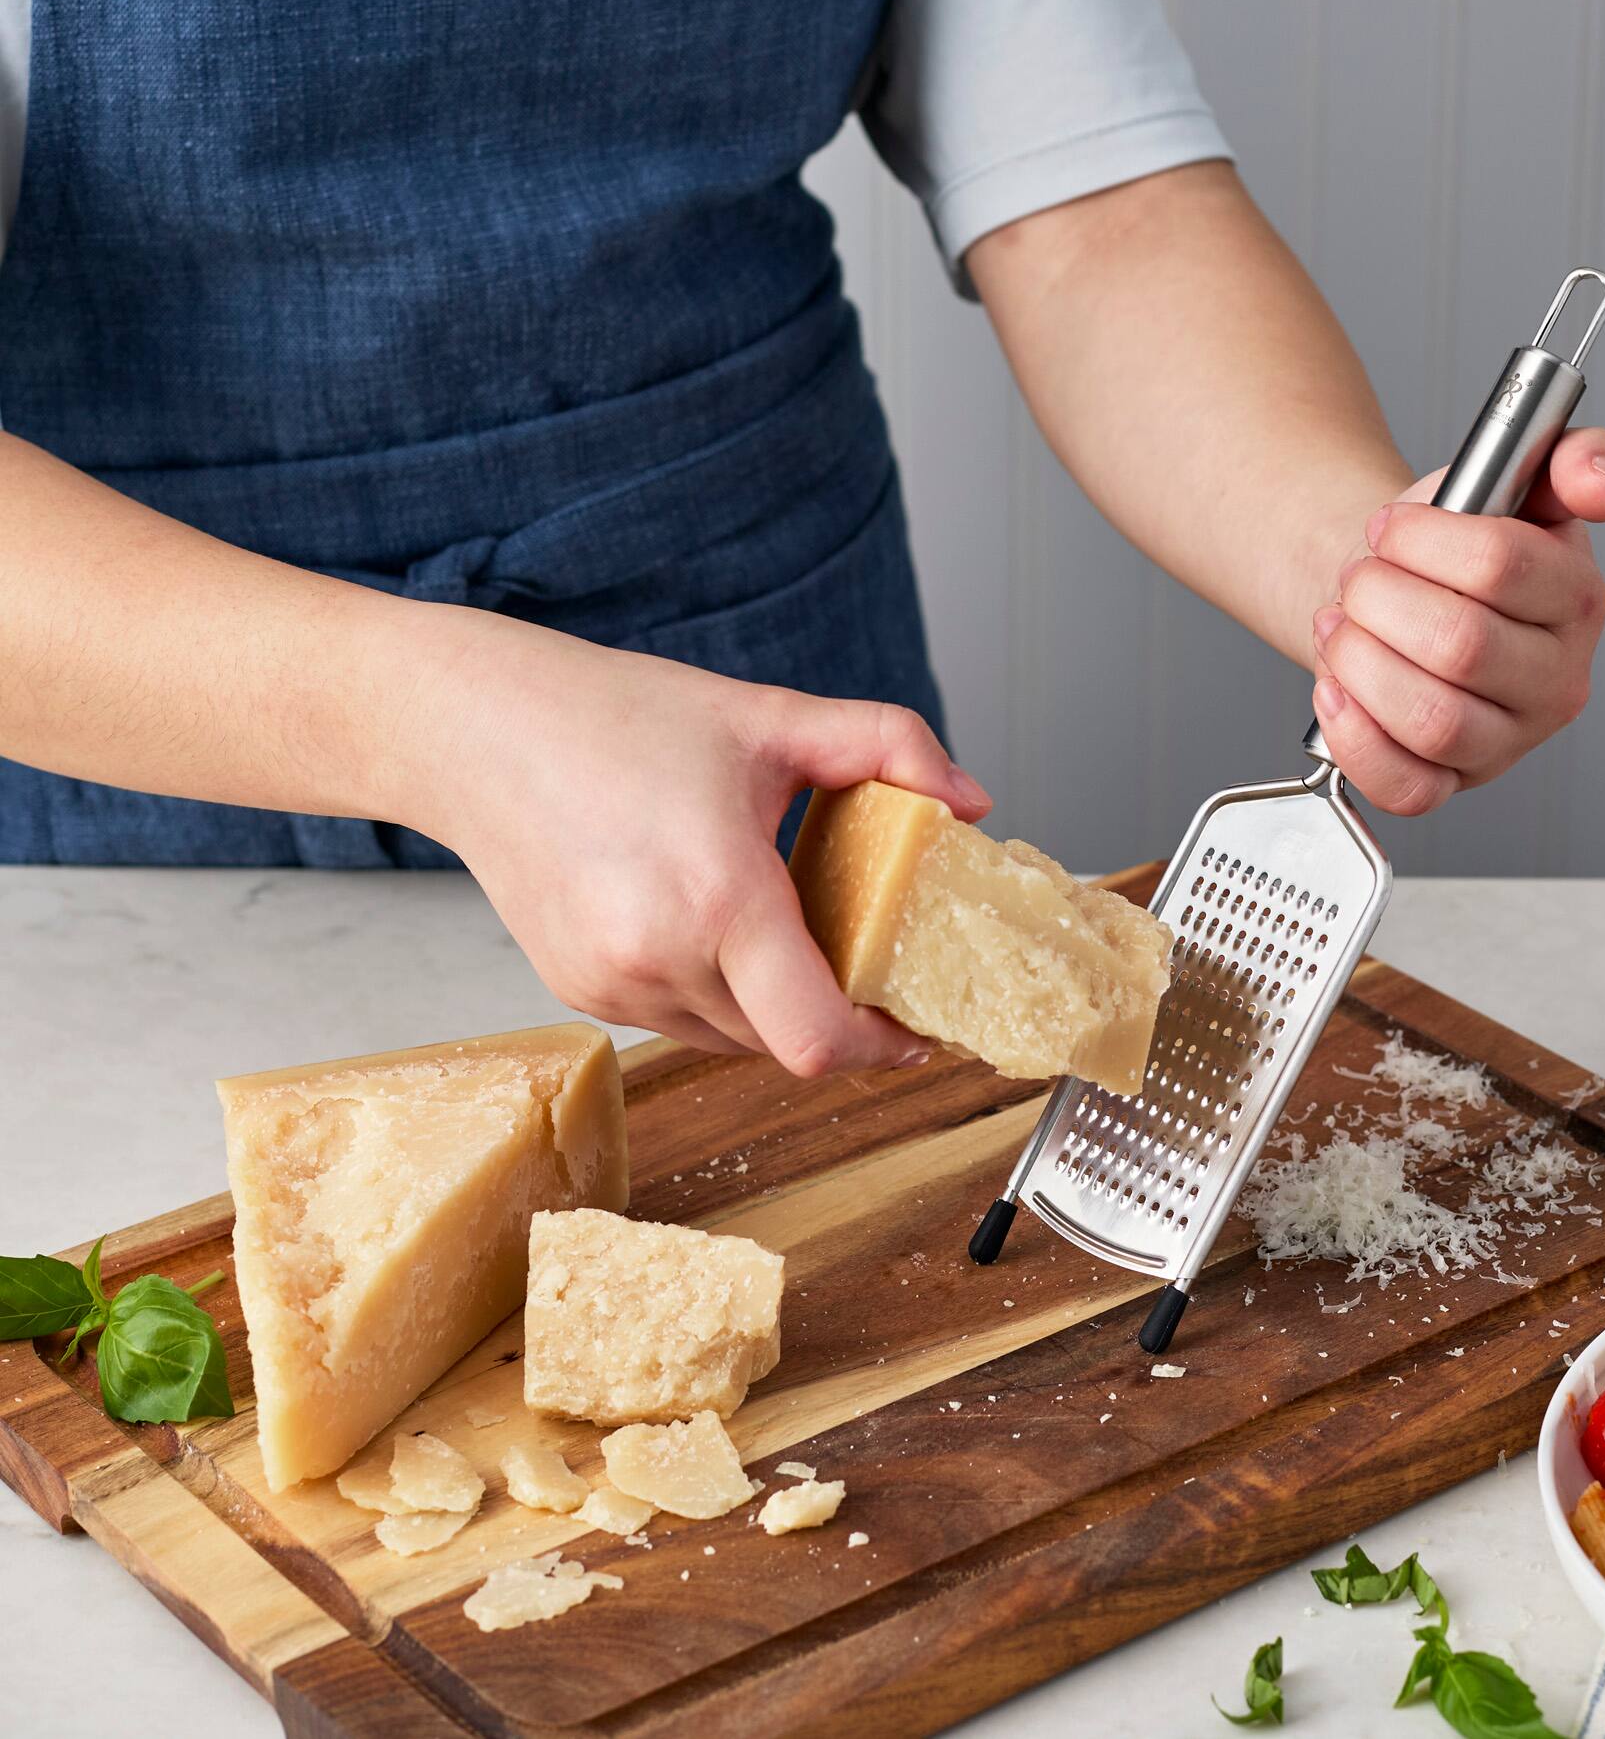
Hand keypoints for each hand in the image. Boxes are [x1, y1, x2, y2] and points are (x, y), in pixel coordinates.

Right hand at [408, 615, 989, 1075]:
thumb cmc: (615, 717)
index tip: (920, 1025)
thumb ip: (889, 746)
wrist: (476, 730)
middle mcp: (659, 959)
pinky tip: (718, 920)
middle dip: (840, 1014)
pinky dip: (721, 990)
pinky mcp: (581, 993)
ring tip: (790, 924)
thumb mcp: (772, 715)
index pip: (818, 1037)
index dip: (883, 1048)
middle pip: (786, 1041)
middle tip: (877, 964)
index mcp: (718, 896)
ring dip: (778, 1003)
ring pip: (735, 1037)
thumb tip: (970, 801)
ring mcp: (613, 986)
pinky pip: (682, 1019)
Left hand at [1307, 428, 1604, 814]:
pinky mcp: (1454, 782)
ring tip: (1340, 624)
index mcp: (1579, 601)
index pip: (1501, 567)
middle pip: (1460, 646)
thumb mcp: (1516, 477)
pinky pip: (1407, 788)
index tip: (1388, 527)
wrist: (1402, 591)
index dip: (1422, 539)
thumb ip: (1575, 457)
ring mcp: (1507, 741)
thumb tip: (1604, 489)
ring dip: (1360, 660)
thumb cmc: (1455, 544)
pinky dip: (1355, 737)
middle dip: (1380, 597)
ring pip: (1432, 719)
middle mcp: (1556, 681)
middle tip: (1358, 577)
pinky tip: (1335, 687)